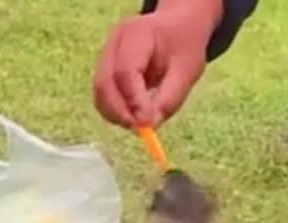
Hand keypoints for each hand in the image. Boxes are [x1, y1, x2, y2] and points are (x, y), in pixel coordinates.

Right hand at [92, 0, 220, 127]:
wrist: (178, 25)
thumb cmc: (184, 45)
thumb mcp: (187, 71)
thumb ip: (169, 99)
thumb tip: (150, 125)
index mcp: (137, 34)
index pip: (126, 71)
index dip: (134, 101)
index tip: (147, 124)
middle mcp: (115, 41)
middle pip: (105, 82)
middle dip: (119, 112)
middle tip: (140, 130)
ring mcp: (107, 52)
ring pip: (100, 91)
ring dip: (115, 113)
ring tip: (139, 125)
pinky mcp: (106, 66)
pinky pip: (103, 93)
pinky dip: (115, 109)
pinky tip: (133, 117)